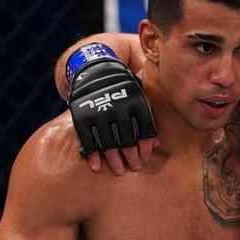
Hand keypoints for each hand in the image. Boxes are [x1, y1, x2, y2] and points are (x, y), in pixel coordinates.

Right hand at [65, 44, 156, 171]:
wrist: (94, 69)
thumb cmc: (123, 87)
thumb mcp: (138, 95)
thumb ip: (147, 117)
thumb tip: (157, 144)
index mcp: (136, 101)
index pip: (144, 129)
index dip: (145, 147)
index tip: (145, 158)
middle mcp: (118, 107)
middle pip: (127, 139)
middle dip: (131, 157)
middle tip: (134, 167)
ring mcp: (99, 112)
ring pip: (109, 143)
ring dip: (114, 160)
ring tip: (119, 170)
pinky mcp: (82, 116)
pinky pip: (88, 141)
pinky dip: (93, 155)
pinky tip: (98, 166)